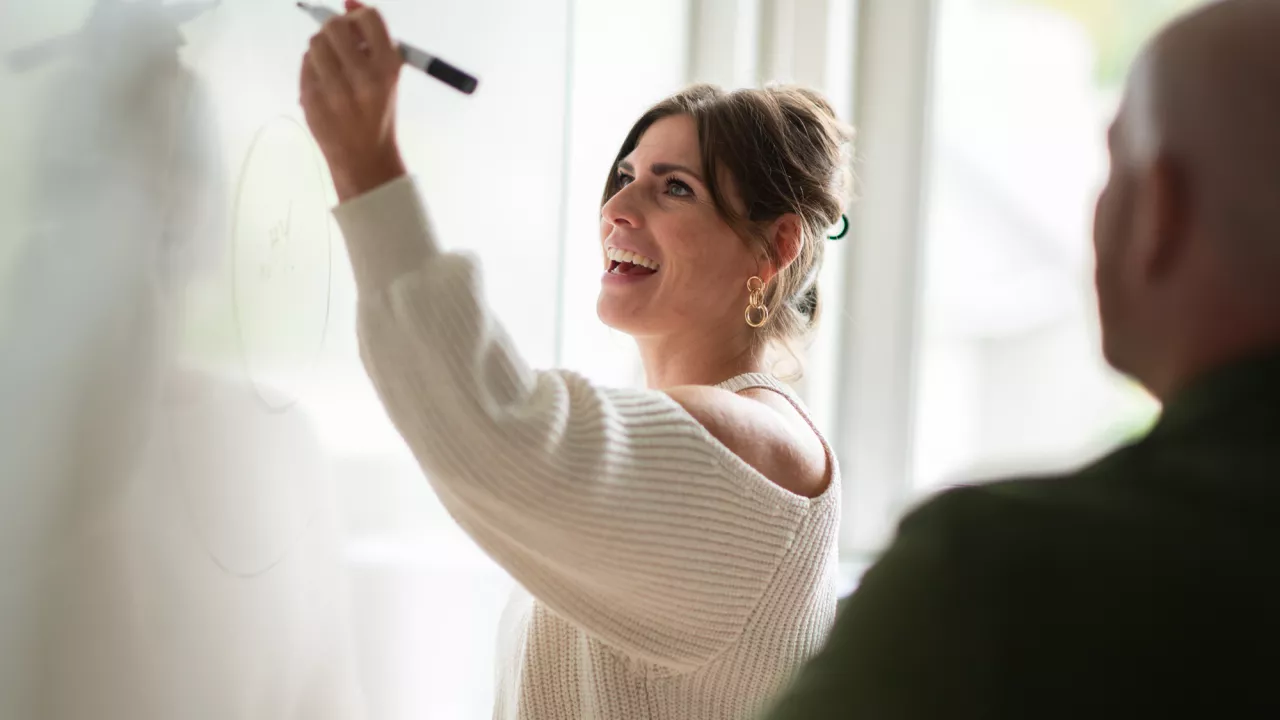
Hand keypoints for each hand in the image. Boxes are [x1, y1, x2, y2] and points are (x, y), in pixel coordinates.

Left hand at [300, 0, 406, 201]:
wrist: (364, 156)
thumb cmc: (378, 111)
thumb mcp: (387, 75)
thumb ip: (371, 39)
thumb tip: (348, 2)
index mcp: (388, 69)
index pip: (369, 17)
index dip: (358, 16)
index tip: (357, 28)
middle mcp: (362, 77)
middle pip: (335, 26)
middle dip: (335, 30)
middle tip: (340, 44)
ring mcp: (334, 90)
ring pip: (315, 43)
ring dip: (322, 48)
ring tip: (332, 65)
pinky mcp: (311, 98)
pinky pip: (305, 64)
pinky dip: (313, 67)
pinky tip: (324, 82)